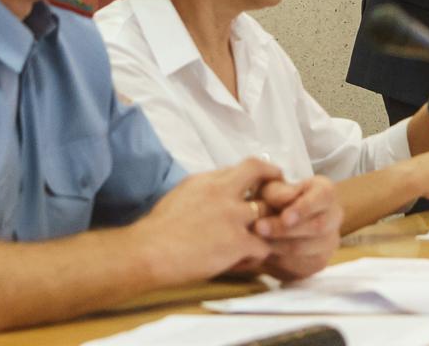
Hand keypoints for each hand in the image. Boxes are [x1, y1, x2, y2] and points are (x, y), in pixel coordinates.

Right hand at [134, 158, 280, 285]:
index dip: (265, 173)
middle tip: (280, 205)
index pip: (250, 166)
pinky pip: (262, 247)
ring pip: (270, 216)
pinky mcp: (237, 242)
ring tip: (260, 239)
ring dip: (268, 228)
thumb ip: (206, 189)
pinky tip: (245, 262)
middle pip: (265, 181)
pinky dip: (256, 256)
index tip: (271, 180)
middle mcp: (225, 192)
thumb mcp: (182, 194)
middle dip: (276, 192)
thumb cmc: (157, 228)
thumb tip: (218, 189)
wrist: (148, 251)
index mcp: (210, 180)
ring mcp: (233, 217)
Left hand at [254, 176, 342, 280]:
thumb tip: (286, 200)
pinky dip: (278, 261)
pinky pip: (299, 267)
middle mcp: (334, 216)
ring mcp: (329, 242)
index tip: (285, 217)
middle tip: (259, 228)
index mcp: (325, 192)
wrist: (273, 221)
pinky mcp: (318, 263)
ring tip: (256, 240)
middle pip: (317, 227)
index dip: (305, 208)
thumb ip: (278, 192)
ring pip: (306, 249)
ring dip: (278, 246)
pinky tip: (263, 252)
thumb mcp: (271, 188)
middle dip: (285, 230)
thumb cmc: (273, 199)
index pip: (323, 197)